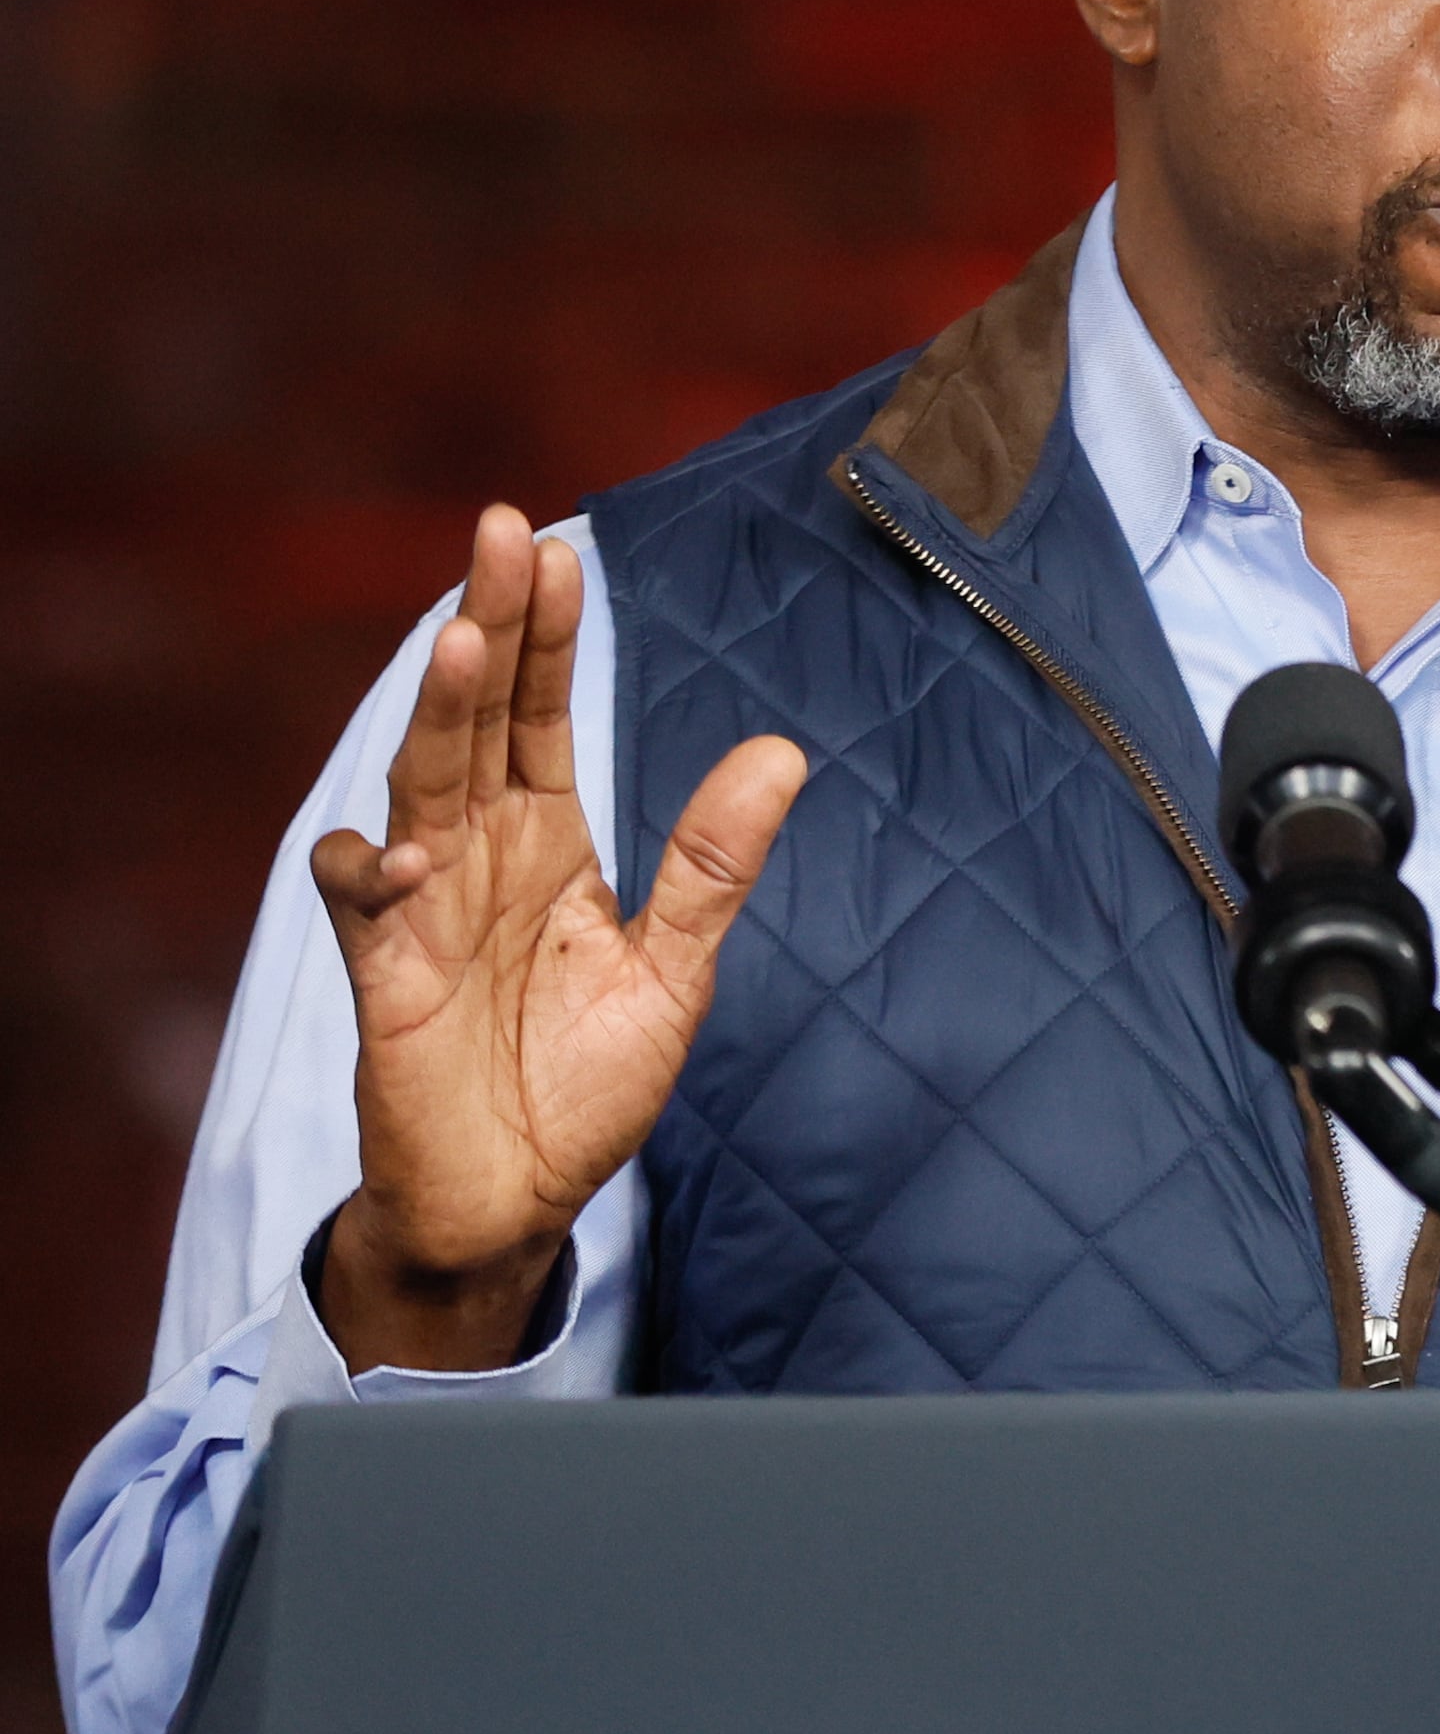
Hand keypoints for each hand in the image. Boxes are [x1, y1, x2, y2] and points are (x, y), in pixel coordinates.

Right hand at [308, 508, 805, 1371]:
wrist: (516, 1200)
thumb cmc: (585, 1081)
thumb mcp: (674, 968)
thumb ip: (712, 864)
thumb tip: (783, 750)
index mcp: (548, 842)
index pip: (541, 716)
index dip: (547, 635)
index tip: (557, 550)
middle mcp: (480, 856)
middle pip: (479, 720)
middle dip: (492, 627)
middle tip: (503, 533)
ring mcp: (426, 910)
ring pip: (421, 784)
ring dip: (440, 715)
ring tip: (469, 642)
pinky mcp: (387, 978)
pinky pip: (362, 904)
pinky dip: (376, 870)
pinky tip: (412, 852)